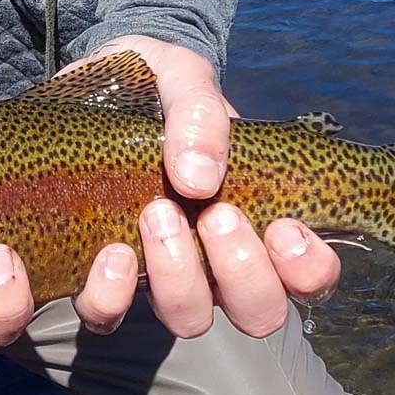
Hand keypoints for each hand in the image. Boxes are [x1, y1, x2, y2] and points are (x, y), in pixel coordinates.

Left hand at [67, 37, 340, 338]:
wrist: (86, 81)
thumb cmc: (153, 81)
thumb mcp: (180, 75)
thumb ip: (200, 113)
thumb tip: (197, 177)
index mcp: (254, 213)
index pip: (308, 274)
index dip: (307, 269)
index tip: (284, 228)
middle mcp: (215, 256)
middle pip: (257, 311)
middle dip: (241, 272)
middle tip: (213, 215)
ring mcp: (159, 272)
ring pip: (189, 319)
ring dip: (178, 278)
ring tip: (154, 214)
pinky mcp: (97, 275)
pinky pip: (105, 315)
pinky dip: (105, 296)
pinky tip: (96, 253)